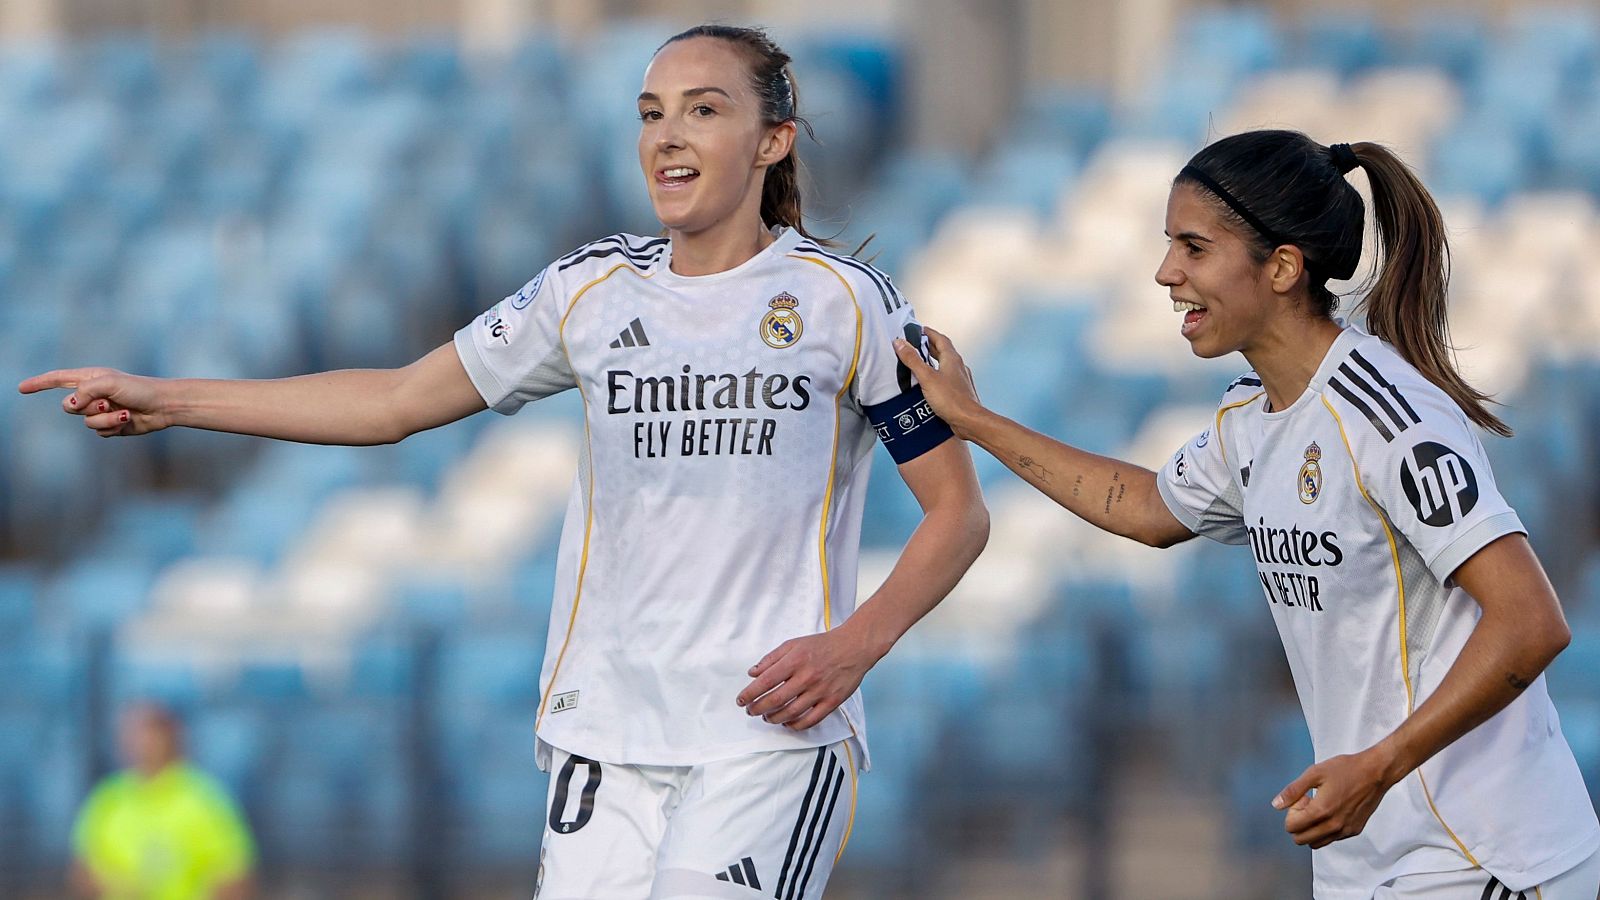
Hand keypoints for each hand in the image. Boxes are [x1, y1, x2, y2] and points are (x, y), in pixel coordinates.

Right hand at [18, 367, 170, 436]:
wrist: (163, 406)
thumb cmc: (139, 389)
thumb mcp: (109, 383)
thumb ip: (85, 391)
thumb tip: (70, 404)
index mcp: (90, 378)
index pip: (58, 379)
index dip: (39, 383)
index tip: (22, 388)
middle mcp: (93, 394)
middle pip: (69, 407)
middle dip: (86, 407)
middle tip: (107, 403)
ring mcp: (101, 411)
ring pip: (86, 422)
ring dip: (105, 419)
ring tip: (124, 412)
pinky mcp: (111, 425)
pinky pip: (99, 432)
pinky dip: (112, 428)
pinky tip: (127, 420)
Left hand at [736, 625, 885, 730]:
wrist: (853, 647)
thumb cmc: (822, 645)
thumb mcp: (793, 644)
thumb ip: (771, 658)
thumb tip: (752, 673)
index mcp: (795, 660)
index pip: (766, 681)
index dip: (750, 693)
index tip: (741, 700)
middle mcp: (807, 676)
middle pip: (776, 700)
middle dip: (758, 708)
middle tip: (750, 711)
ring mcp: (820, 691)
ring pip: (791, 713)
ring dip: (774, 718)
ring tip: (767, 717)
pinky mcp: (832, 702)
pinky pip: (811, 720)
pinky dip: (796, 725)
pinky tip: (787, 723)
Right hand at [892, 326, 982, 439]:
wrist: (969, 420)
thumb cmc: (952, 400)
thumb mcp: (927, 377)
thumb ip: (913, 360)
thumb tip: (901, 343)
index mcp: (951, 359)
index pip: (941, 339)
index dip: (930, 333)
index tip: (921, 330)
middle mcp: (958, 367)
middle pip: (944, 351)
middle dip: (931, 346)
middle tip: (918, 344)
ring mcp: (960, 380)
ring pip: (945, 365)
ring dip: (934, 361)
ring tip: (921, 363)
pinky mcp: (959, 392)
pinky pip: (947, 379)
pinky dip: (937, 376)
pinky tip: (930, 383)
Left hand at [1274, 744, 1403, 848]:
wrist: (1376, 772)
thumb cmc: (1346, 769)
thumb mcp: (1314, 773)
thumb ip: (1293, 790)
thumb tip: (1276, 805)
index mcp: (1321, 811)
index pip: (1291, 828)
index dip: (1291, 813)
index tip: (1302, 798)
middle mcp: (1333, 826)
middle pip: (1301, 840)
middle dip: (1298, 823)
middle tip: (1308, 804)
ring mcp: (1345, 831)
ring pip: (1316, 843)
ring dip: (1311, 829)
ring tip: (1319, 808)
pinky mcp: (1354, 831)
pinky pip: (1332, 839)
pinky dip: (1325, 830)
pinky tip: (1332, 810)